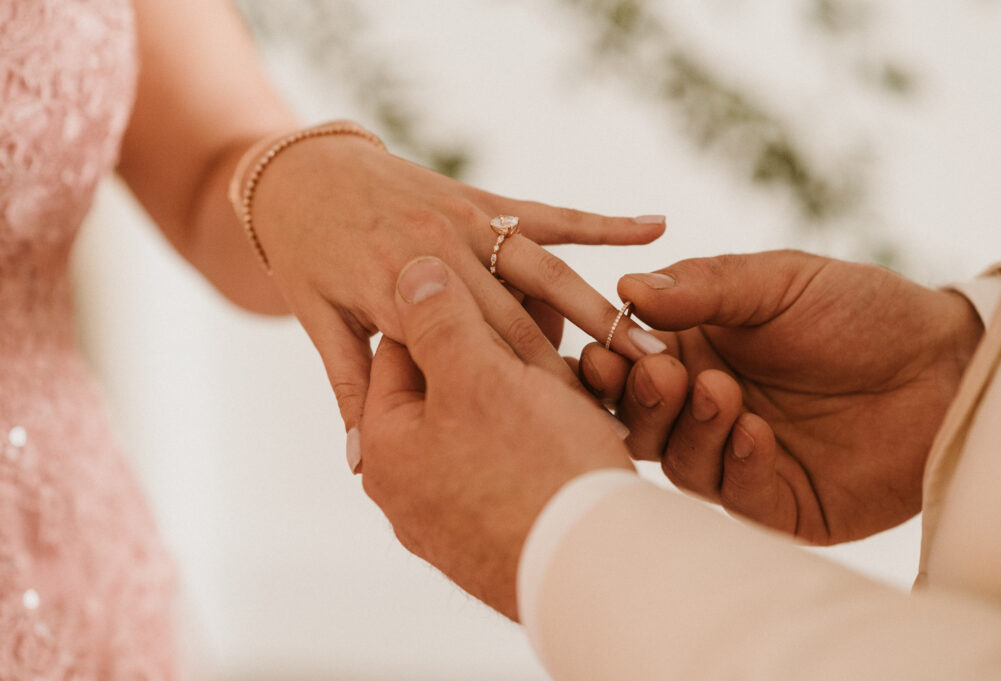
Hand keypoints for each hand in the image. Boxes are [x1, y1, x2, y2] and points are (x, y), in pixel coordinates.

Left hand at [249, 134, 666, 427]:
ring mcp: (466, 221)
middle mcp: (438, 252)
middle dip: (575, 367)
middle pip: (519, 323)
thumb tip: (356, 461)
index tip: (565, 444)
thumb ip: (349, 385)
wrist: (298, 173)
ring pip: (547, 274)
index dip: (519, 402)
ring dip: (602, 312)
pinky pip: (549, 214)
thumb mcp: (321, 322)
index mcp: (396, 292)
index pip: (469, 359)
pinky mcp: (484, 200)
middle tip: (631, 410)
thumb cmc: (307, 256)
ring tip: (653, 348)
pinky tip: (653, 227)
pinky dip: (602, 222)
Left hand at [360, 257, 633, 618]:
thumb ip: (437, 320)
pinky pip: (513, 457)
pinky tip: (576, 401)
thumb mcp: (475, 378)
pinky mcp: (501, 525)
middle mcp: (410, 483)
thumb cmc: (533, 470)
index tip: (491, 276)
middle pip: (445, 386)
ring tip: (567, 346)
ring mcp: (455, 510)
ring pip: (487, 421)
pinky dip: (540, 424)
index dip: (448, 304)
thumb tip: (414, 271)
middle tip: (541, 307)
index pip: (400, 349)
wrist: (600, 574)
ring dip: (525, 381)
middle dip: (494, 345)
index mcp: (387, 444)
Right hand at [580, 250, 983, 544]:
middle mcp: (706, 409)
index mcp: (694, 352)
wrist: (944, 365)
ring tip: (722, 392)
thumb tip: (627, 289)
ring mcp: (738, 458)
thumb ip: (704, 287)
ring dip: (689, 428)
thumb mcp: (778, 281)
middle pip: (638, 422)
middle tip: (662, 373)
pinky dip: (737, 465)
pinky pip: (736, 496)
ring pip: (678, 463)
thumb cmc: (859, 312)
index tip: (609, 351)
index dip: (608, 364)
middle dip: (639, 400)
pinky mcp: (779, 502)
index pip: (626, 367)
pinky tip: (759, 433)